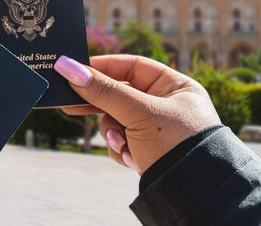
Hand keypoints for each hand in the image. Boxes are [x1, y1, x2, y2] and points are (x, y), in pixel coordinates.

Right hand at [54, 55, 220, 173]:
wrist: (193, 193)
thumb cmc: (176, 144)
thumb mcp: (138, 113)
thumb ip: (103, 91)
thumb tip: (67, 67)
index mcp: (175, 86)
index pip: (132, 66)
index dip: (103, 67)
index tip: (75, 70)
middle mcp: (166, 104)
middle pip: (120, 94)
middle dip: (101, 106)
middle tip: (70, 105)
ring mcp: (155, 128)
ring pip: (115, 120)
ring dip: (113, 133)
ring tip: (122, 145)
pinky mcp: (147, 149)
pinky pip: (121, 140)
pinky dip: (121, 149)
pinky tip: (132, 159)